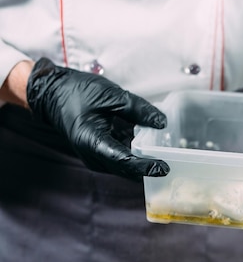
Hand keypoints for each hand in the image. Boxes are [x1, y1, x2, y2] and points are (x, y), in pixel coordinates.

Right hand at [26, 57, 169, 180]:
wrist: (53, 94)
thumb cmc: (77, 92)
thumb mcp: (112, 95)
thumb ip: (139, 110)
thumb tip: (161, 123)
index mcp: (91, 140)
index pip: (123, 160)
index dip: (145, 166)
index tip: (163, 167)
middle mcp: (91, 155)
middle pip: (125, 169)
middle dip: (147, 168)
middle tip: (170, 161)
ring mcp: (94, 157)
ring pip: (124, 167)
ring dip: (142, 162)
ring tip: (164, 153)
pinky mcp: (99, 154)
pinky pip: (120, 160)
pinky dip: (135, 155)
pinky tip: (150, 146)